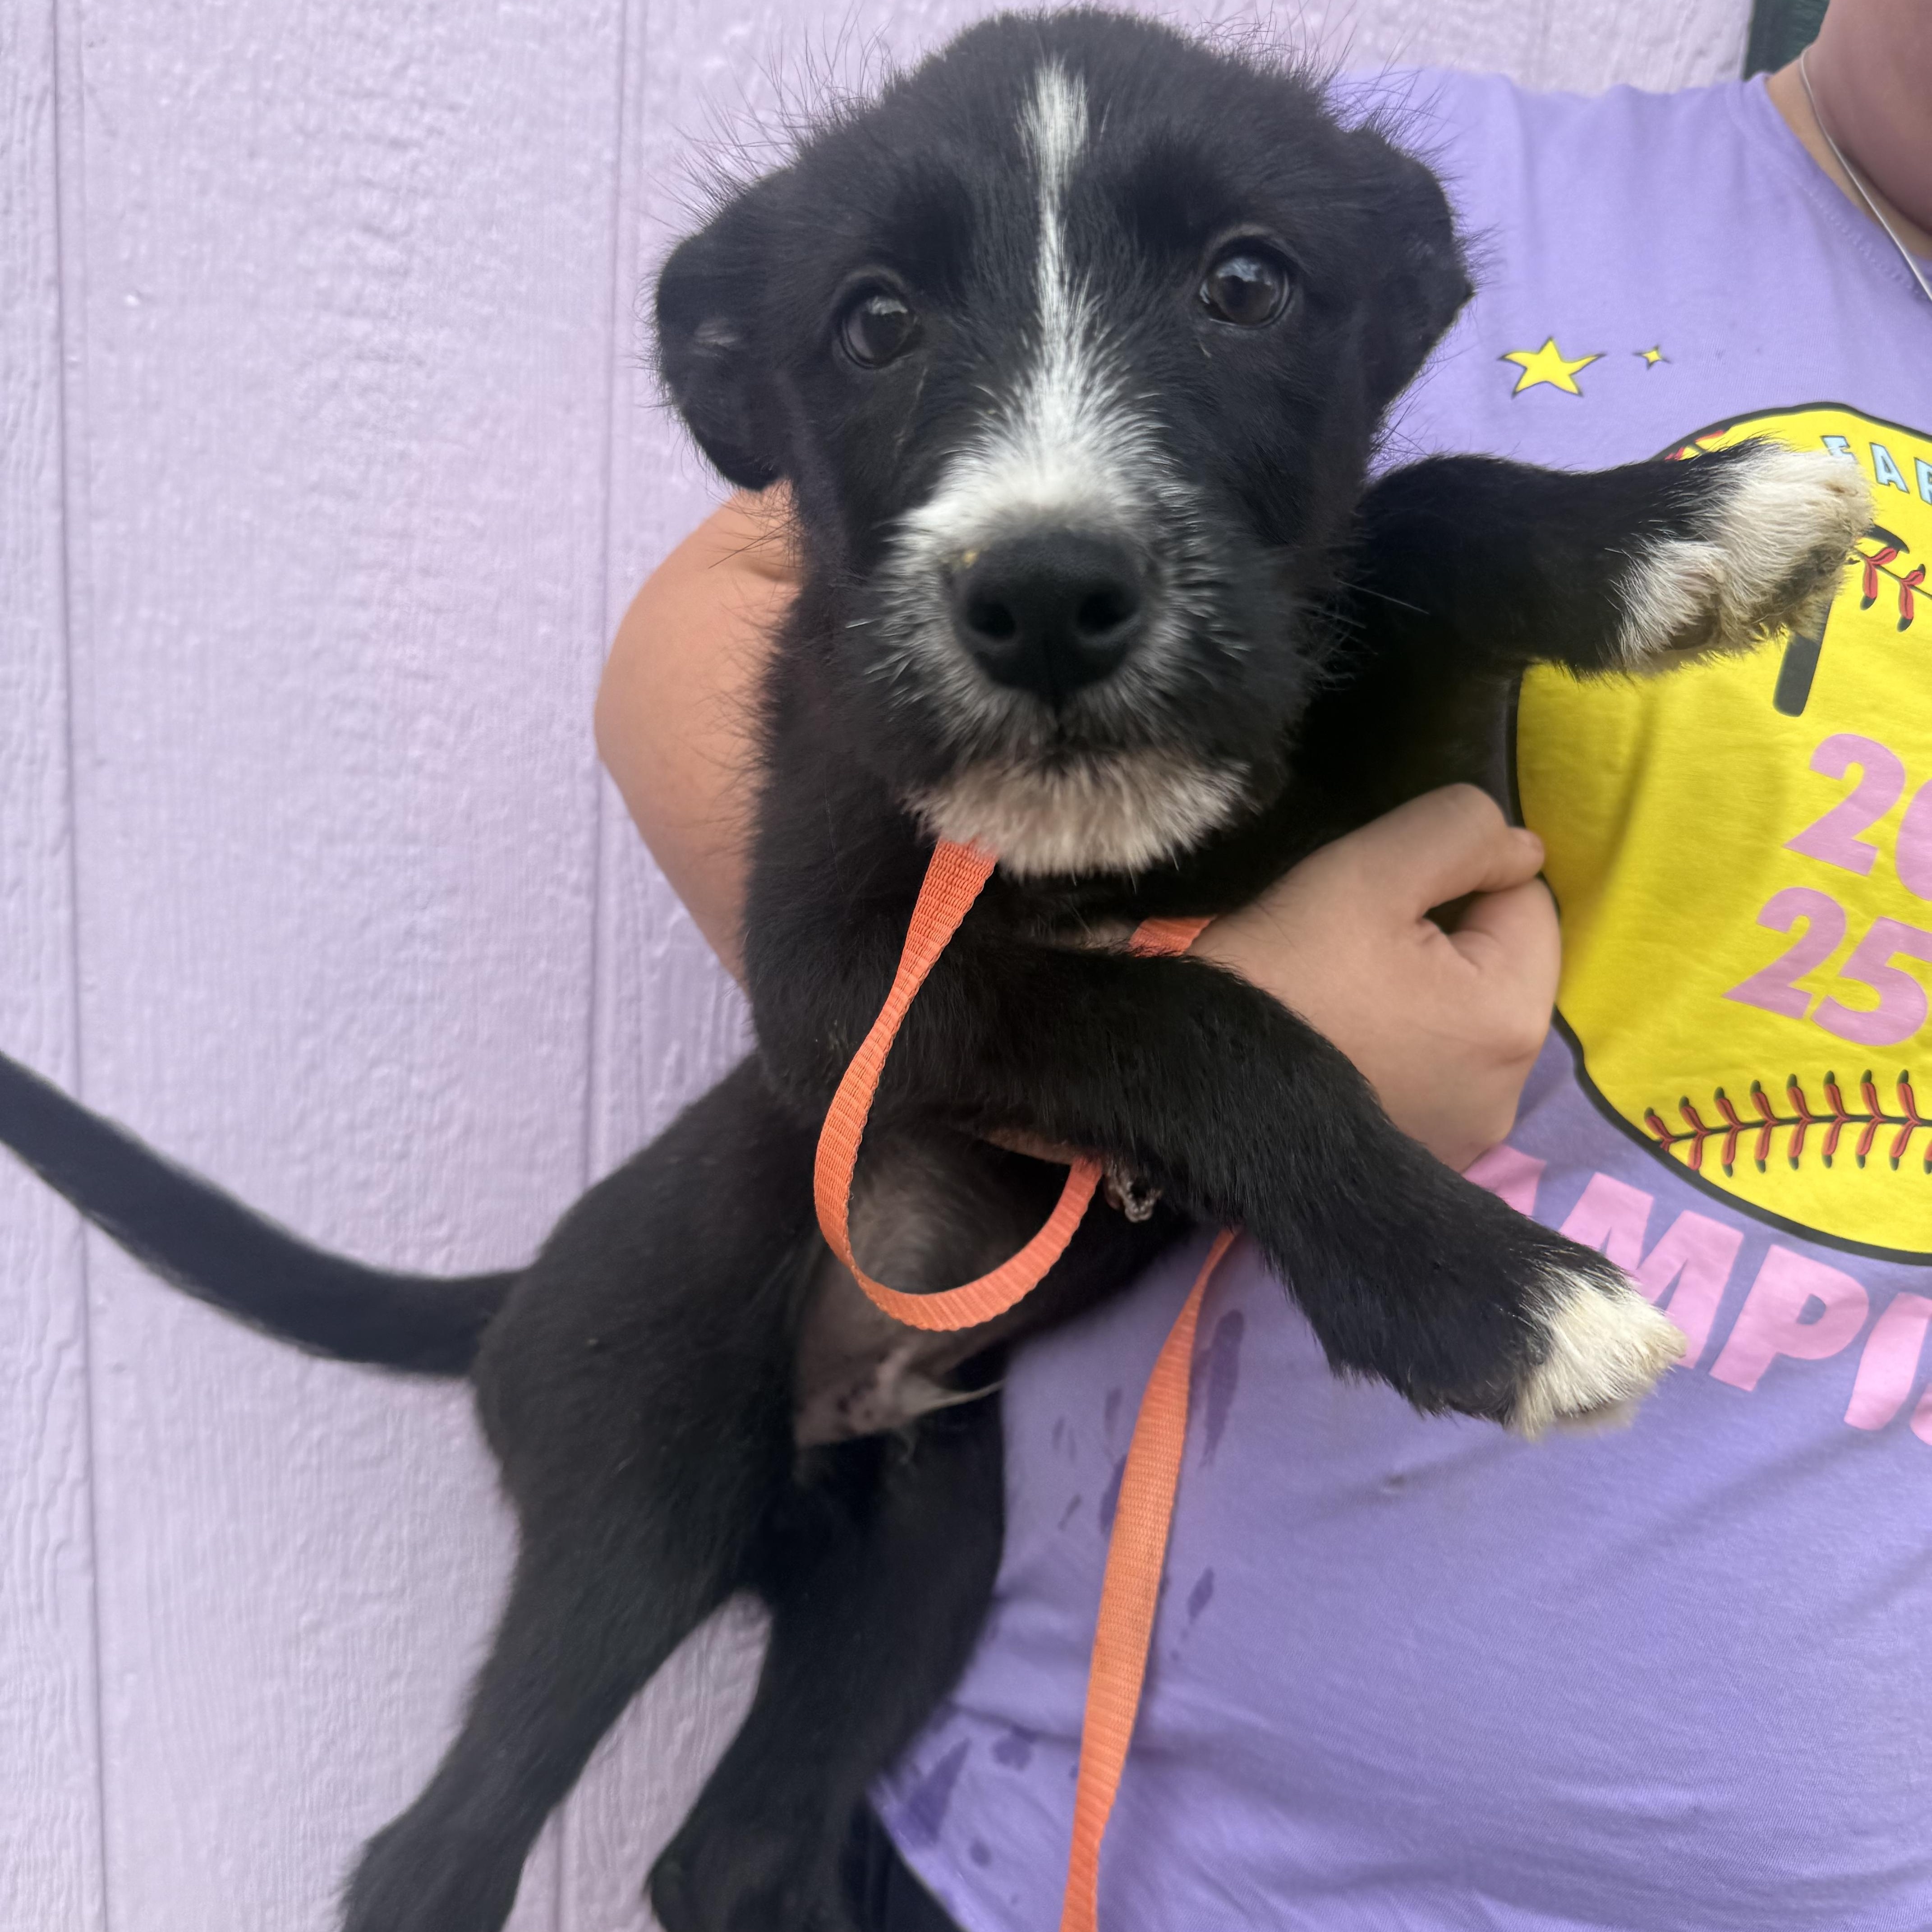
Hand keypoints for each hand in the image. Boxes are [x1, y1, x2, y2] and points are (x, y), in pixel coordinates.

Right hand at [1191, 786, 1557, 1170]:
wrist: (1190, 1087)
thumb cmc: (1281, 972)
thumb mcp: (1366, 871)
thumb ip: (1460, 832)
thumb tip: (1520, 847)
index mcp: (1512, 1018)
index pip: (1524, 901)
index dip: (1454, 877)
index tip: (1378, 898)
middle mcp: (1507, 1093)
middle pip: (1497, 965)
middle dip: (1441, 939)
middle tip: (1350, 944)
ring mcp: (1464, 1137)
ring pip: (1462, 1018)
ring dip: (1419, 993)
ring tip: (1340, 993)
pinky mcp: (1419, 1158)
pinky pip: (1431, 1072)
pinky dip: (1398, 1047)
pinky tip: (1343, 1043)